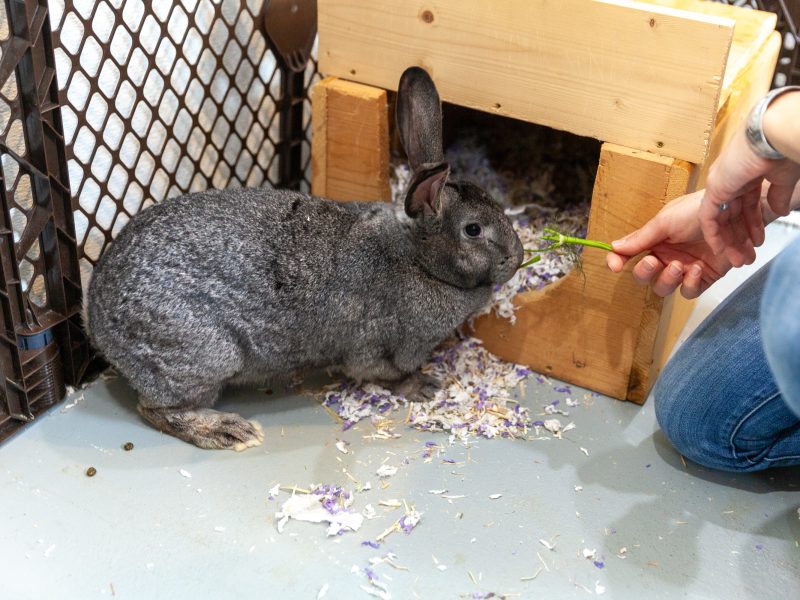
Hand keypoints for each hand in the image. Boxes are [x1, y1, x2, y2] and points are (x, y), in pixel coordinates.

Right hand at [606, 190, 733, 298]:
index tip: (616, 266)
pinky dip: (690, 284)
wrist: (734, 213)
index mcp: (653, 241)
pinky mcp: (703, 278)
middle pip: (644, 276)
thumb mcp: (665, 221)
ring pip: (664, 288)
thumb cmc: (698, 210)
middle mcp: (666, 256)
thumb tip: (613, 247)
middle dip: (644, 272)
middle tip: (653, 262)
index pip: (627, 255)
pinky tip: (697, 269)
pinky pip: (689, 292)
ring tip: (679, 266)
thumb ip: (641, 238)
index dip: (617, 261)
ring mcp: (684, 269)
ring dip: (667, 279)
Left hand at [700, 123, 799, 264]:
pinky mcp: (714, 189)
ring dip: (729, 241)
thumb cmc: (780, 149)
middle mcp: (730, 179)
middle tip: (746, 257)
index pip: (747, 204)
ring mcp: (720, 184)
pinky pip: (709, 218)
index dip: (753, 224)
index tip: (759, 240)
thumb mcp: (782, 178)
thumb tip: (779, 211)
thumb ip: (778, 195)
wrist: (772, 136)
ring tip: (738, 260)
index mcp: (747, 173)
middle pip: (732, 215)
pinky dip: (714, 235)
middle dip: (740, 238)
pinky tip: (720, 250)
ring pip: (720, 219)